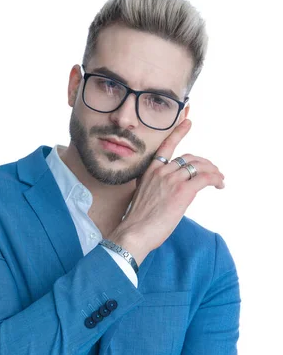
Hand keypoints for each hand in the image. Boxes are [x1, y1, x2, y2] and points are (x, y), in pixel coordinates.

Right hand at [108, 119, 224, 265]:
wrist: (135, 232)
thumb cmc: (137, 222)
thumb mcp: (142, 197)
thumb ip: (154, 189)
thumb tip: (166, 194)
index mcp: (149, 172)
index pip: (166, 147)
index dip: (178, 133)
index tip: (188, 123)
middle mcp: (161, 172)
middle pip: (189, 159)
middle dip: (204, 163)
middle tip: (213, 172)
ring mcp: (172, 180)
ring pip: (199, 167)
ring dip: (213, 172)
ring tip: (220, 180)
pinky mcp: (183, 191)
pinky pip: (205, 178)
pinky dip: (215, 179)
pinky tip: (219, 184)